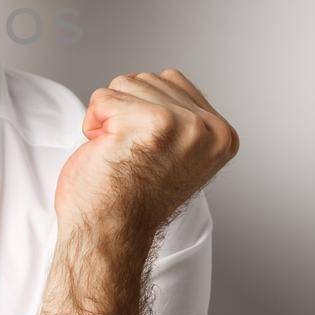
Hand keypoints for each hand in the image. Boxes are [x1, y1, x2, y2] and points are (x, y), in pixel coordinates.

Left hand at [53, 69, 237, 240]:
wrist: (109, 235)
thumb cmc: (128, 199)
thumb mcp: (176, 153)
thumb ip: (181, 119)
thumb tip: (164, 82)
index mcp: (221, 135)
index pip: (170, 81)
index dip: (144, 112)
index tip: (149, 152)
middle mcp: (209, 130)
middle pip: (147, 79)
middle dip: (125, 112)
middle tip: (131, 156)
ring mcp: (184, 125)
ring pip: (125, 84)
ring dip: (109, 118)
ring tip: (120, 154)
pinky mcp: (152, 124)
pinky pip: (103, 98)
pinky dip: (93, 124)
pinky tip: (107, 152)